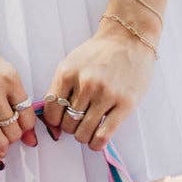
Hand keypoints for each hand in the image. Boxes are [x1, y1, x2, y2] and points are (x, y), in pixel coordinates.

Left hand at [41, 15, 157, 150]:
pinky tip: (96, 141)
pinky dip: (96, 143)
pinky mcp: (125, 104)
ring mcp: (106, 94)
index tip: (61, 120)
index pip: (51, 111)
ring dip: (83, 136)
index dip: (55, 120)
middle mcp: (86, 84)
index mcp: (68, 73)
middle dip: (70, 127)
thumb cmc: (99, 53)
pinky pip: (103, 135)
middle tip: (79, 122)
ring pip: (83, 132)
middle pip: (67, 124)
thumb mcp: (72, 63)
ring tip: (89, 129)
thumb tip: (53, 122)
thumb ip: (60, 88)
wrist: (129, 38)